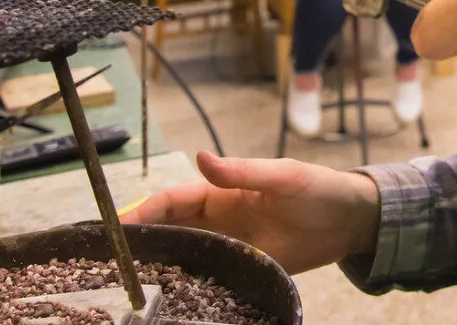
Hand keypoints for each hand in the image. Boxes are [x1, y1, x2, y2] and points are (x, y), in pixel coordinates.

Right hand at [120, 152, 379, 273]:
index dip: (144, 212)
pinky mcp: (242, 269)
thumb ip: (243, 171)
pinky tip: (168, 299)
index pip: (172, 201)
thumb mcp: (283, 176)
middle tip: (107, 262)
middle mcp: (216, 220)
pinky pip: (207, 277)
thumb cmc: (318, 189)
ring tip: (127, 285)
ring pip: (182, 255)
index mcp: (220, 191)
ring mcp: (227, 246)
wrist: (350, 222)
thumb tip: (200, 157)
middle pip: (168, 230)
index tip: (116, 228)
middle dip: (139, 242)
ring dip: (157, 265)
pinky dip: (186, 285)